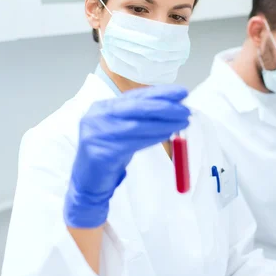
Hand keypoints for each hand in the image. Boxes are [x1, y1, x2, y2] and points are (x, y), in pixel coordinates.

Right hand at [64, 85, 190, 227]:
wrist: (88, 182)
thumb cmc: (111, 153)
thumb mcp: (125, 131)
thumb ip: (143, 119)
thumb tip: (174, 107)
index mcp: (103, 107)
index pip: (135, 96)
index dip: (160, 92)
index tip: (181, 93)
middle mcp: (96, 116)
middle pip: (137, 107)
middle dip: (165, 106)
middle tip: (186, 109)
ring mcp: (96, 134)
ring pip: (137, 125)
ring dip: (163, 123)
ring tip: (182, 123)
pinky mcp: (100, 152)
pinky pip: (132, 143)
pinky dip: (153, 138)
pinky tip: (167, 135)